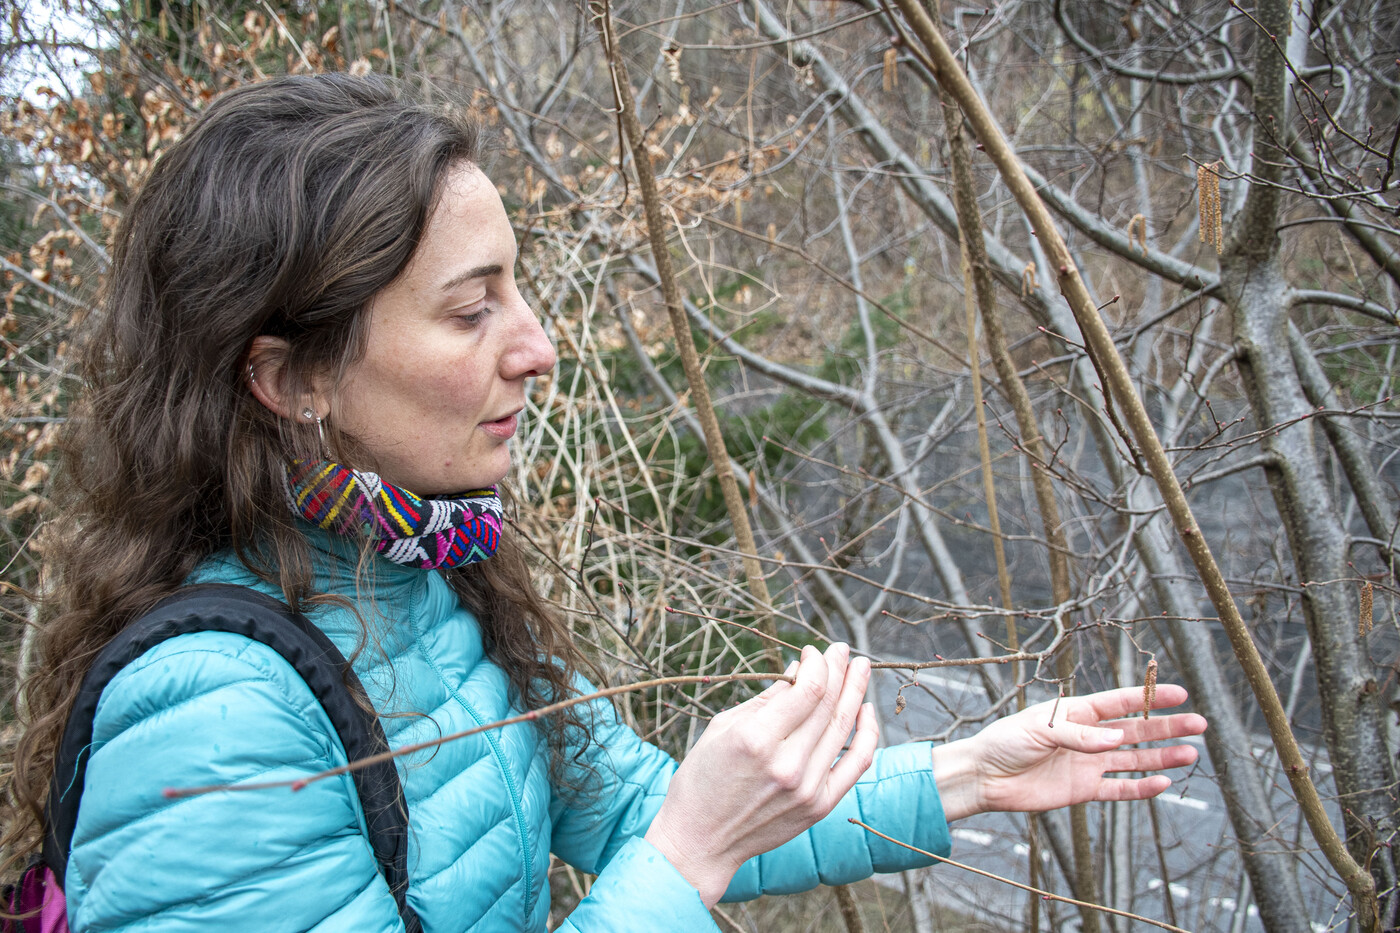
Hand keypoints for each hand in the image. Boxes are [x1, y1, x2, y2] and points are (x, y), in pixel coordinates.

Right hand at [645, 643, 878, 905]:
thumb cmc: (702, 779)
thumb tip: (798, 670)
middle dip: (839, 670)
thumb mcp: (723, 728)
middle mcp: (787, 764)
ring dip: (856, 693)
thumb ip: (766, 699)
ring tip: (861, 669)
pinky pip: (856, 763)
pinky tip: (866, 710)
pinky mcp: (820, 806)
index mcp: (756, 739)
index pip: (808, 689)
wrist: (701, 841)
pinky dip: (867, 733)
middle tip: (843, 650)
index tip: (812, 652)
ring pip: (844, 728)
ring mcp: (807, 788)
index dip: (817, 664)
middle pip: (829, 704)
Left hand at [931, 684, 1207, 820]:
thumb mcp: (1038, 730)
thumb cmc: (1004, 742)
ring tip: (1191, 754)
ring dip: (1161, 756)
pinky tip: (1162, 783)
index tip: (1179, 694)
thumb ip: (1077, 735)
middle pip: (1135, 730)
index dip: (1149, 698)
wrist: (985, 777)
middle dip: (1167, 727)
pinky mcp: (1082, 788)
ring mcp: (1087, 763)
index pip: (1119, 703)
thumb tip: (1116, 739)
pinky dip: (1140, 787)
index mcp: (1075, 712)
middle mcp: (1087, 736)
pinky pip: (1118, 788)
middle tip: (1199, 724)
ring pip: (1133, 759)